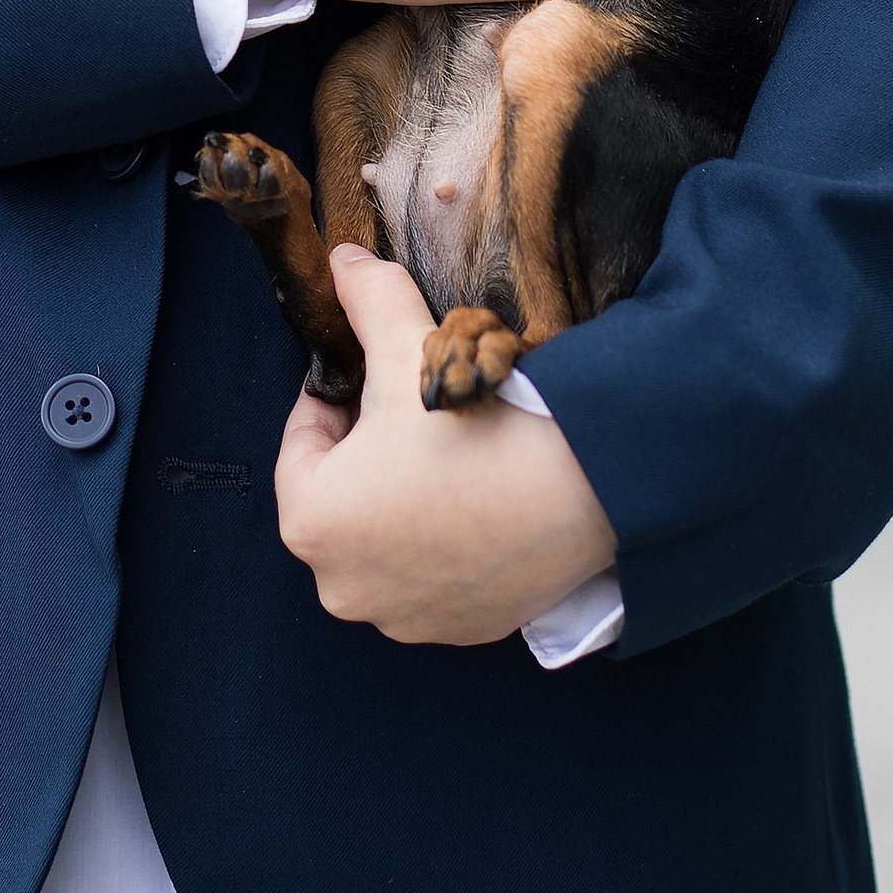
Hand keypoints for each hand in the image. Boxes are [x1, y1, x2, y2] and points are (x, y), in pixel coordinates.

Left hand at [272, 245, 617, 643]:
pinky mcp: (460, 630)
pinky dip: (446, 543)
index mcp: (312, 521)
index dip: (334, 400)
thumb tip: (341, 263)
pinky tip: (480, 499)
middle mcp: (344, 586)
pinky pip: (434, 578)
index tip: (366, 379)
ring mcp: (404, 617)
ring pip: (385, 541)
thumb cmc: (481, 421)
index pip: (301, 445)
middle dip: (367, 455)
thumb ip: (365, 300)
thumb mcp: (409, 344)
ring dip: (404, 502)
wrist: (591, 485)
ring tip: (448, 455)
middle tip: (410, 413)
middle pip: (340, 499)